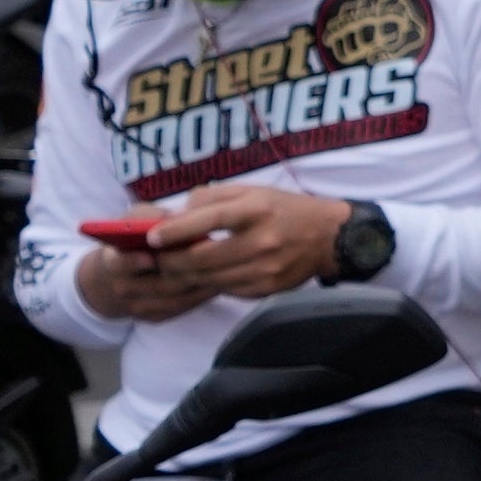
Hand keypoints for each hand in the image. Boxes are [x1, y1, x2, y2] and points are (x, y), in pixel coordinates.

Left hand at [76, 184, 352, 315]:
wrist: (329, 237)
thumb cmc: (284, 209)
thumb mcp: (252, 191)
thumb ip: (212, 198)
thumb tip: (177, 215)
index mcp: (256, 209)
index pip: (209, 220)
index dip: (176, 230)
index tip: (152, 236)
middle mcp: (261, 240)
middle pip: (203, 258)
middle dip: (172, 260)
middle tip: (155, 258)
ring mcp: (265, 269)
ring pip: (210, 278)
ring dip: (185, 275)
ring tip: (171, 267)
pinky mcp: (266, 289)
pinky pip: (226, 289)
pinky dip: (208, 283)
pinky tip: (200, 275)